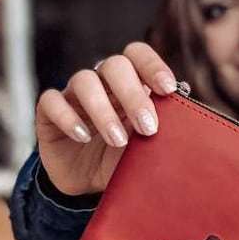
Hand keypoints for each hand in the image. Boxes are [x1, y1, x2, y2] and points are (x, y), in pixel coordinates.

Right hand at [35, 42, 177, 195]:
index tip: (167, 89)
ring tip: (118, 141)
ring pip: (83, 80)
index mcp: (129, 83)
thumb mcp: (146, 148)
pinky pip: (51, 101)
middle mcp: (101, 82)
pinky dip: (67, 116)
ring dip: (103, 110)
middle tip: (148, 127)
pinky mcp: (48, 113)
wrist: (87, 184)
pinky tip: (82, 136)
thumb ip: (164, 130)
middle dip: (133, 95)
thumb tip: (190, 115)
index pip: (138, 55)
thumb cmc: (123, 159)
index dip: (152, 65)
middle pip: (115, 65)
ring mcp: (73, 95)